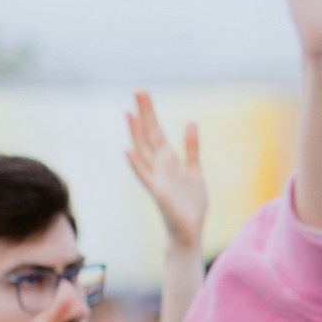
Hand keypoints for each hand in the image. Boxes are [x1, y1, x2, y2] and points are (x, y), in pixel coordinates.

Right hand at [124, 93, 207, 251]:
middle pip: (148, 135)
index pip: (156, 131)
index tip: (143, 92)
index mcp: (168, 160)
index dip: (150, 112)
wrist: (188, 231)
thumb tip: (190, 122)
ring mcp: (156, 178)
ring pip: (143, 151)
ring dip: (136, 133)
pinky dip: (136, 164)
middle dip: (144, 113)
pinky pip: (145, 176)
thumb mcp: (195, 170)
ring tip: (129, 112)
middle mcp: (158, 166)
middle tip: (138, 90)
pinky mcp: (158, 192)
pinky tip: (127, 151)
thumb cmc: (190, 203)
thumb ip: (192, 147)